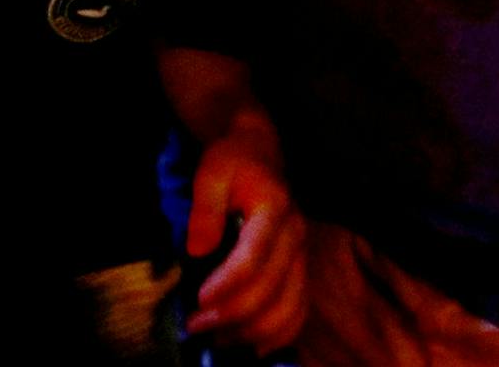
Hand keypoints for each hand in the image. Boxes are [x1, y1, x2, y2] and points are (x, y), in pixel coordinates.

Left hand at [184, 125, 307, 351]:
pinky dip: (278, 335)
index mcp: (274, 209)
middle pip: (271, 290)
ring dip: (252, 332)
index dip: (227, 284)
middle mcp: (295, 236)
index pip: (254, 257)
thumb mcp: (212, 170)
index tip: (198, 300)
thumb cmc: (234, 161)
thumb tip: (198, 249)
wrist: (262, 152)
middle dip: (231, 315)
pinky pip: (299, 312)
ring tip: (216, 340)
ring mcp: (302, 256)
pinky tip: (250, 346)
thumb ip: (205, 207)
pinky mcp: (302, 271)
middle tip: (195, 326)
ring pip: (288, 309)